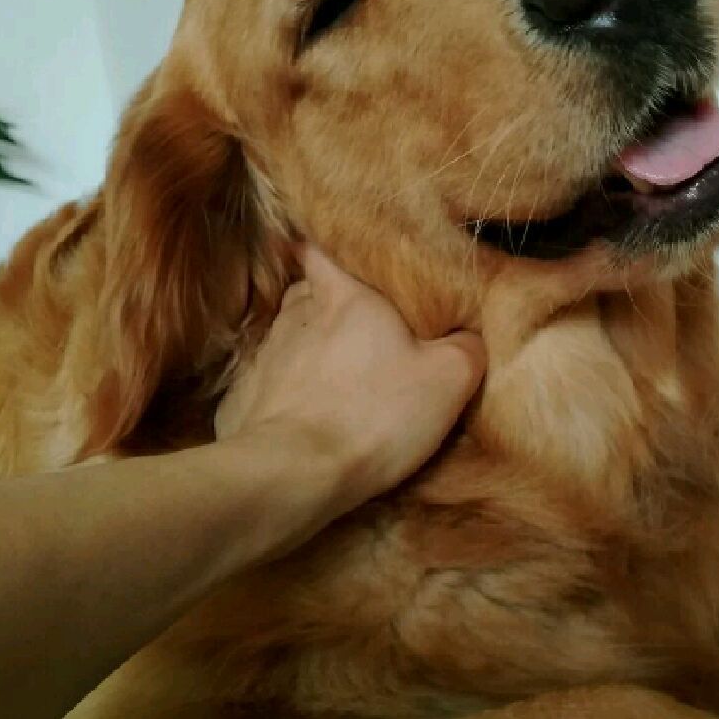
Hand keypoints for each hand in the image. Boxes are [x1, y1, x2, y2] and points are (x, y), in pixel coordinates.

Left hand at [215, 244, 484, 514]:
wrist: (296, 472)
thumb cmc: (375, 412)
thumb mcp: (448, 378)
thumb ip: (466, 346)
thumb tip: (468, 337)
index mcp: (344, 297)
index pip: (321, 251)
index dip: (325, 246)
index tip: (333, 250)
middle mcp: (298, 316)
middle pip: (307, 293)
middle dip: (325, 302)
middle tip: (352, 321)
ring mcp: (267, 356)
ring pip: (288, 335)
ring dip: (307, 346)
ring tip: (333, 369)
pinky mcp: (249, 397)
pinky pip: (272, 380)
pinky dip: (288, 388)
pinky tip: (306, 409)